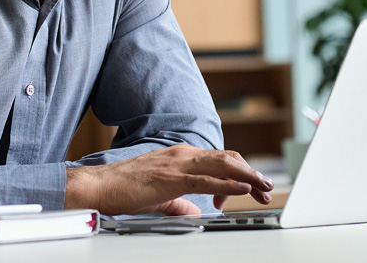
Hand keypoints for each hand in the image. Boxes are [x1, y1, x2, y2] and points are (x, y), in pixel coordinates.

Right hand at [64, 144, 273, 215]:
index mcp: (180, 156)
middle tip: (266, 188)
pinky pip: (207, 179)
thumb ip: (180, 202)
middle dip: (251, 173)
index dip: (239, 173)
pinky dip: (229, 183)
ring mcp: (178, 164)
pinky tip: (242, 189)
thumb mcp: (160, 196)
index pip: (219, 160)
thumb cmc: (123, 189)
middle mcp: (182, 154)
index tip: (250, 189)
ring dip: (247, 176)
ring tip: (263, 186)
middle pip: (227, 159)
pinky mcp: (172, 178)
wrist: (99, 186)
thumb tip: (195, 211)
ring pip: (223, 165)